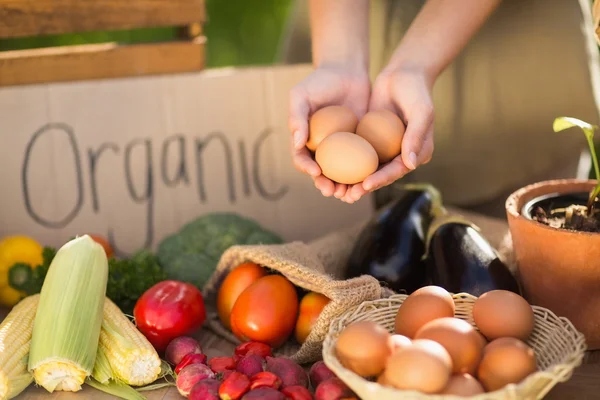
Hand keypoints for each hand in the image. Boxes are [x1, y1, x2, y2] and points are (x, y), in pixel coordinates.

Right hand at [288, 66, 370, 198]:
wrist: (347, 71)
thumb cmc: (320, 81)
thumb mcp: (301, 95)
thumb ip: (296, 117)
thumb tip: (296, 143)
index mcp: (304, 139)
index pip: (301, 158)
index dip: (306, 168)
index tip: (317, 172)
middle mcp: (322, 147)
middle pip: (321, 173)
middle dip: (326, 185)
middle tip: (333, 191)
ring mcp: (342, 147)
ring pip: (341, 173)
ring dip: (344, 186)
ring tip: (350, 194)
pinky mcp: (360, 144)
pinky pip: (361, 162)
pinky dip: (363, 174)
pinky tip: (369, 180)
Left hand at [342, 67, 435, 202]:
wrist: (403, 73)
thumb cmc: (416, 90)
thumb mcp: (421, 111)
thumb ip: (416, 136)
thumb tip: (410, 164)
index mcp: (417, 153)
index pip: (397, 170)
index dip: (381, 180)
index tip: (365, 185)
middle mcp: (402, 154)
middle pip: (381, 175)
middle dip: (363, 188)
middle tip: (347, 196)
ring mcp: (386, 147)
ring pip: (367, 168)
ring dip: (352, 181)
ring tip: (336, 190)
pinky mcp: (372, 139)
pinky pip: (358, 153)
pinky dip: (346, 162)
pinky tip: (330, 169)